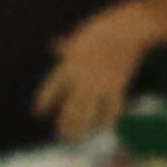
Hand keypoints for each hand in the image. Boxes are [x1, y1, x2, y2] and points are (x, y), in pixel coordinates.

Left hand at [36, 0, 156, 141]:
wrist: (127, 30)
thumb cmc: (103, 28)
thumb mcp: (80, 35)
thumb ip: (67, 46)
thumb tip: (55, 45)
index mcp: (68, 65)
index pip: (51, 88)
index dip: (44, 101)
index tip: (39, 113)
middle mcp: (81, 79)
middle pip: (69, 106)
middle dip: (64, 123)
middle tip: (61, 136)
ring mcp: (99, 84)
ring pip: (88, 111)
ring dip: (82, 127)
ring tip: (77, 138)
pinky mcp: (118, 86)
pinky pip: (113, 107)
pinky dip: (110, 118)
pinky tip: (107, 128)